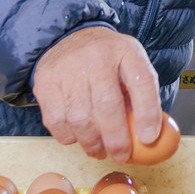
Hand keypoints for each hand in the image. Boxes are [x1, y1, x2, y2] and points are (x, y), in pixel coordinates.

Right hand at [32, 26, 162, 160]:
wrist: (70, 38)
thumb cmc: (108, 60)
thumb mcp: (131, 65)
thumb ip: (142, 95)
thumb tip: (147, 136)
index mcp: (125, 50)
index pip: (142, 81)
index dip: (148, 112)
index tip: (149, 138)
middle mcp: (96, 56)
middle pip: (107, 104)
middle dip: (116, 139)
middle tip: (121, 155)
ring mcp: (67, 68)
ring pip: (80, 118)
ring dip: (92, 143)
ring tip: (100, 150)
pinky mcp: (45, 83)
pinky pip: (57, 122)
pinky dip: (70, 137)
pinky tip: (79, 136)